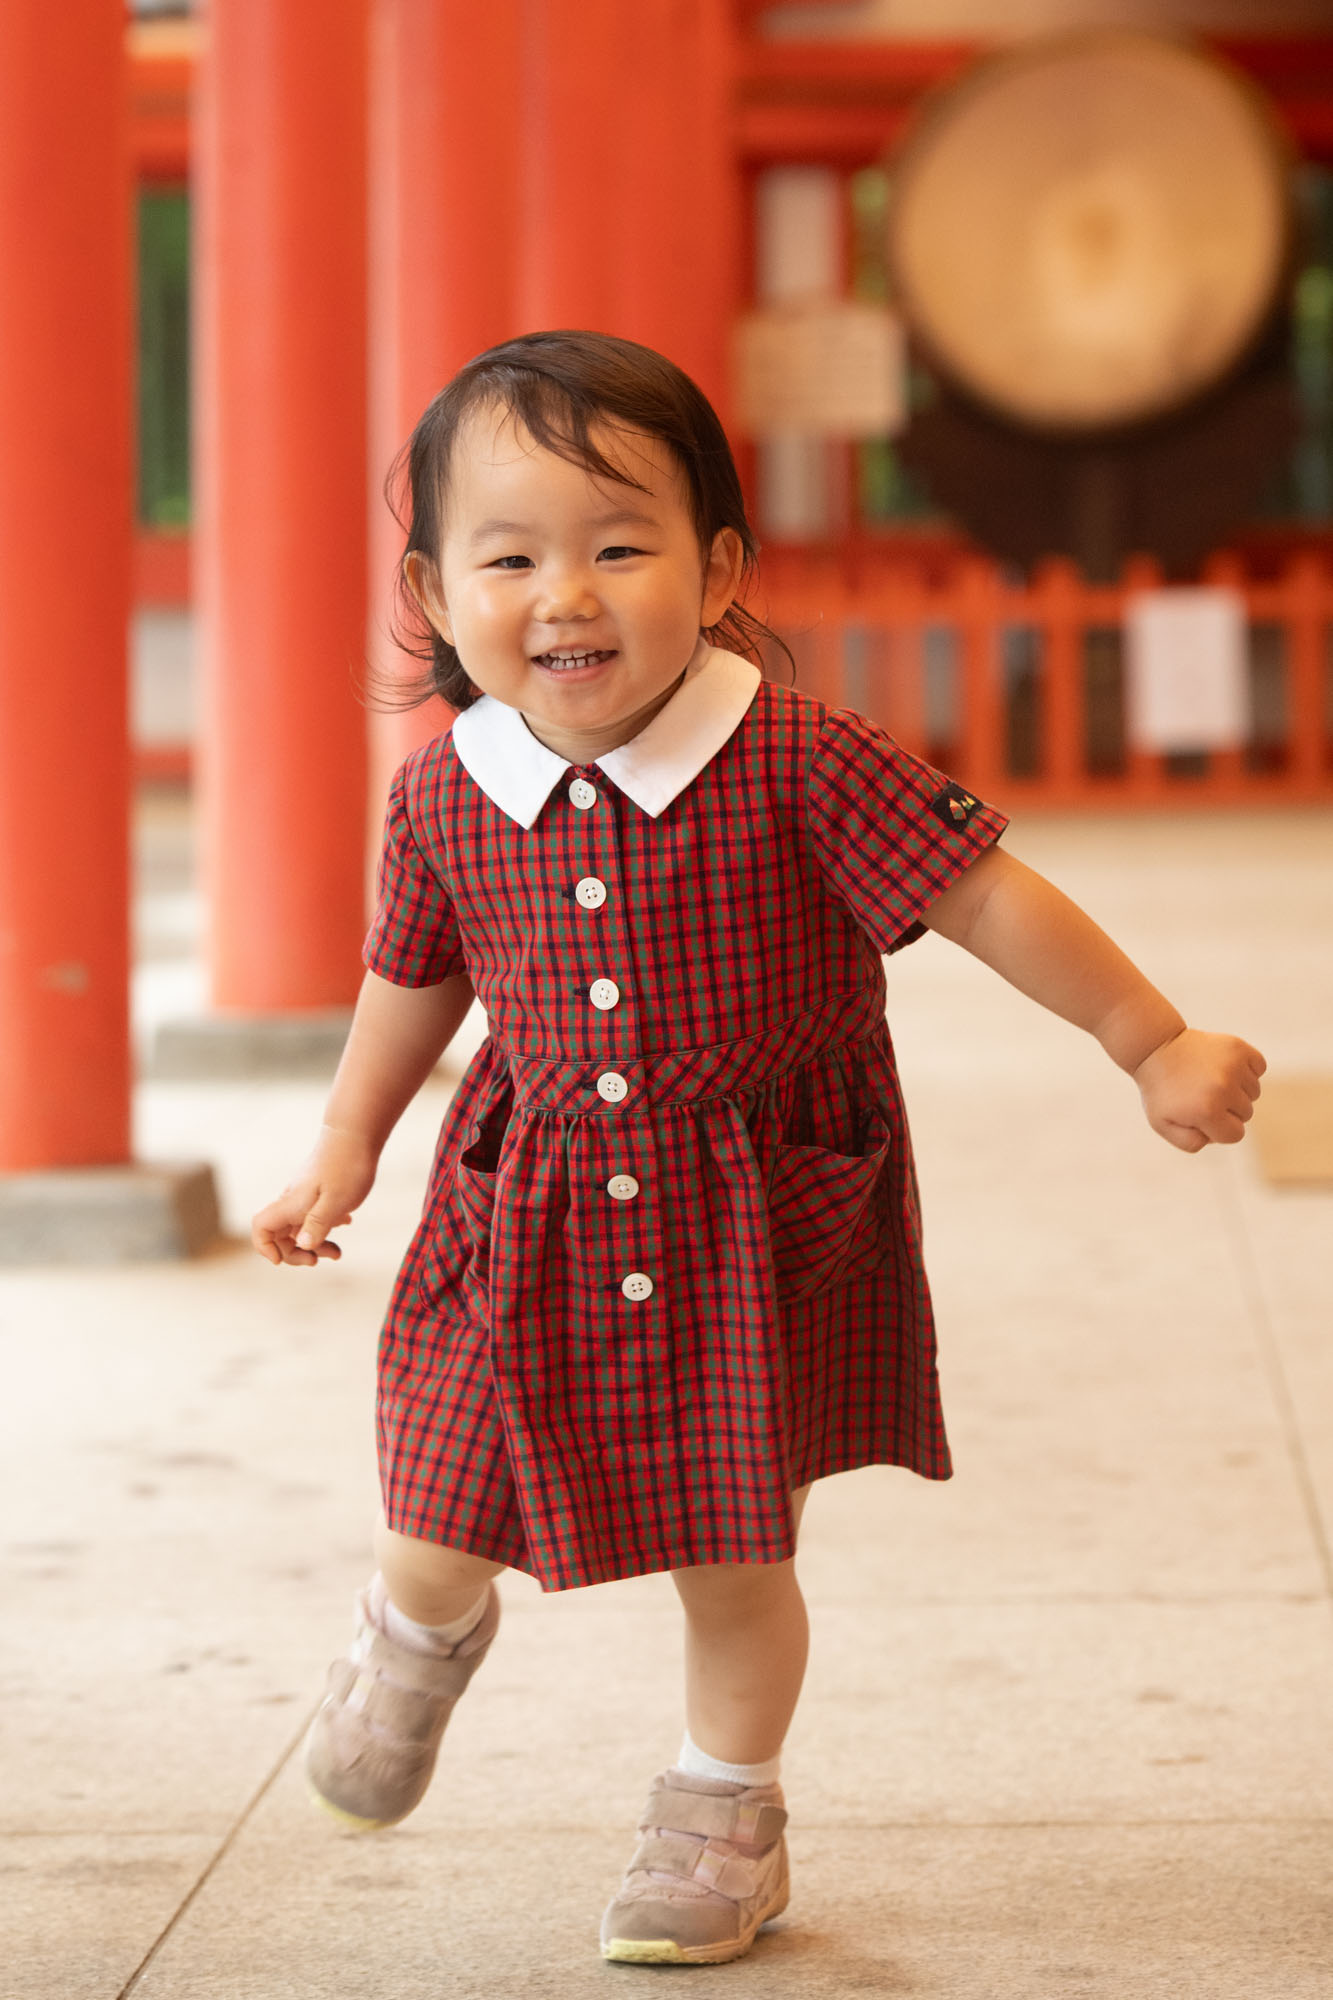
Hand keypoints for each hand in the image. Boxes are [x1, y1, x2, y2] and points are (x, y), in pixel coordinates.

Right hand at [251, 1125, 378, 1266]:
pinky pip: (313, 1215)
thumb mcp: (336, 1201)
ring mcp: (305, 1195)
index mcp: (291, 1204)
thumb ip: (318, 1223)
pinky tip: (346, 1222)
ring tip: (336, 1252)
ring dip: (314, 1243)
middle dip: (296, 1253)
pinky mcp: (318, 1190)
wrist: (356, 1133)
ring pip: (299, 1227)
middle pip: (279, 1235)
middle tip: (319, 1259)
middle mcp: (293, 1200)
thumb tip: (302, 1246)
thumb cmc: (347, 1165)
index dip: (264, 1247)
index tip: (282, 1260)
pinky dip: (325, 1226)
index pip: (261, 1228)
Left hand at [1133, 1028, 1265, 1152]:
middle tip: (1202, 1094)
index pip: (1235, 1135)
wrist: (1155, 1050)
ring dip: (1237, 1089)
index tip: (1202, 1115)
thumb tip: (1216, 1138)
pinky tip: (1224, 1066)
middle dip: (1228, 1109)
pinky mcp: (1238, 1047)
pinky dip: (1247, 1069)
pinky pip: (1259, 1067)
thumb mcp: (1163, 1125)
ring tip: (1210, 1079)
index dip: (1219, 1129)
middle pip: (1246, 1113)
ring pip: (1254, 1091)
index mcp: (1207, 1111)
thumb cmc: (1161, 1091)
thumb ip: (1190, 1142)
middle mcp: (1223, 1088)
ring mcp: (1232, 1065)